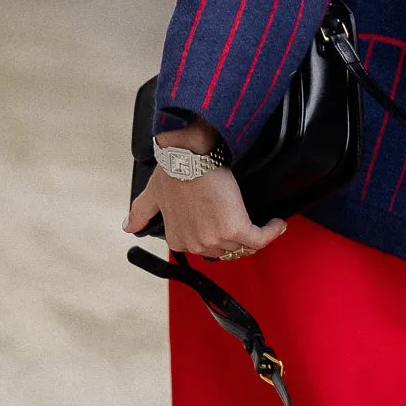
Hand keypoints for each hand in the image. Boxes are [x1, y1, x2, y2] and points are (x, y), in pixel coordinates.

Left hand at [123, 157, 286, 258]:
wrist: (190, 155)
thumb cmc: (174, 169)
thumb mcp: (153, 193)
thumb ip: (141, 211)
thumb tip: (128, 226)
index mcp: (178, 239)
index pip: (207, 248)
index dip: (222, 236)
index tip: (232, 224)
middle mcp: (195, 244)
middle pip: (228, 250)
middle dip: (240, 238)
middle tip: (251, 222)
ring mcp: (215, 239)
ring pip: (244, 245)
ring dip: (258, 235)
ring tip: (268, 223)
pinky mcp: (235, 228)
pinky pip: (259, 239)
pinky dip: (272, 232)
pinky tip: (278, 224)